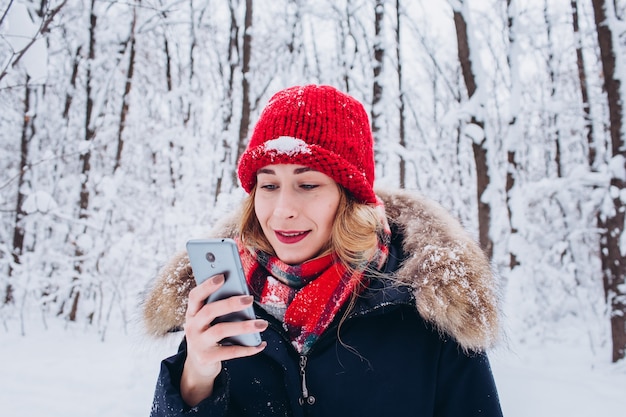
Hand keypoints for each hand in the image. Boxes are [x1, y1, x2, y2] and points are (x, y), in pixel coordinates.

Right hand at [180, 274, 267, 405]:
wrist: (198, 365)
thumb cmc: (208, 334)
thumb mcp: (208, 321)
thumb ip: (219, 308)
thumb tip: (244, 295)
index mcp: (192, 313)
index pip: (195, 296)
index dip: (207, 286)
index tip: (222, 276)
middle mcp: (192, 326)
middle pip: (209, 311)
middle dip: (230, 304)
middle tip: (249, 299)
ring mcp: (197, 343)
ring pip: (220, 330)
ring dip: (244, 326)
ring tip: (262, 324)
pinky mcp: (206, 358)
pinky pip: (230, 352)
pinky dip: (247, 348)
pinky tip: (260, 344)